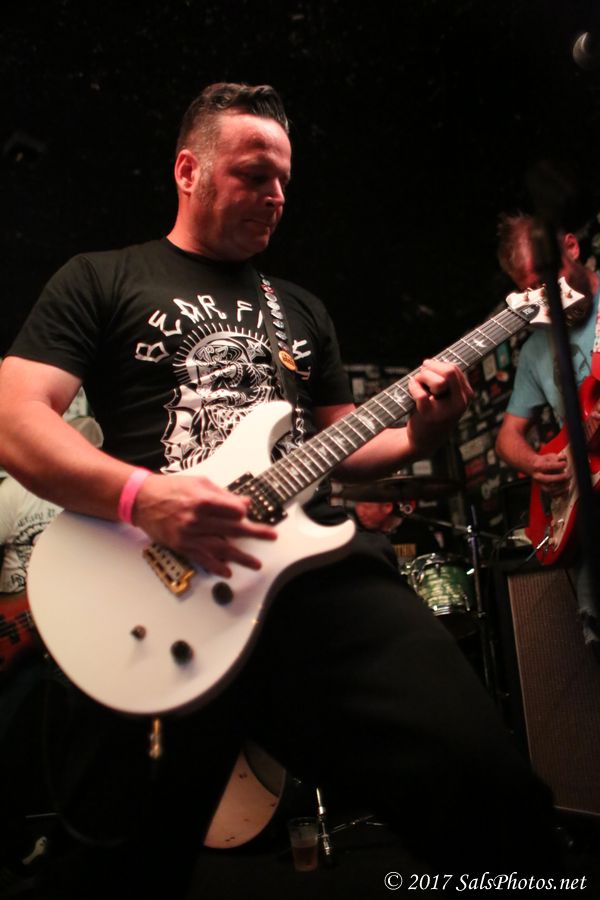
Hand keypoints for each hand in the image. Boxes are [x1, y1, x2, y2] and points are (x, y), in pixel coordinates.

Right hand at [132, 474, 276, 576]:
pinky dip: (216, 566)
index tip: (246, 512)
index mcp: (202, 500)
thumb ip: (223, 495)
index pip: (233, 510)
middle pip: (232, 529)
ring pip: (221, 548)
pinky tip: (227, 572)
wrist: (142, 500)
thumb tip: (244, 503)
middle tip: (271, 536)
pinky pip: (202, 558)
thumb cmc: (170, 488)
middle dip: (255, 533)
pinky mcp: (182, 546)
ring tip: (255, 564)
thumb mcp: (199, 483)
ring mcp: (189, 535)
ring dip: (241, 557)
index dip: (243, 512)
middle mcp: (197, 520)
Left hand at [406, 359, 473, 454]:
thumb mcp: (444, 395)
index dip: (437, 365)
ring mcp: (447, 411)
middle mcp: (461, 403)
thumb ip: (443, 379)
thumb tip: (428, 362)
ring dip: (422, 377)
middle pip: (449, 371)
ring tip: (416, 384)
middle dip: (430, 368)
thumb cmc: (431, 412)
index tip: (426, 370)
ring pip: (438, 381)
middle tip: (420, 376)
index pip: (454, 368)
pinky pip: (420, 393)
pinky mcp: (430, 416)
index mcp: (466, 395)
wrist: (423, 441)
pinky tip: (410, 390)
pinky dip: (412, 387)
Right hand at [532, 452, 570, 496]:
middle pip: (548, 479)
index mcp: (539, 466)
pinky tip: (566, 488)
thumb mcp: (550, 456)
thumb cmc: (544, 462)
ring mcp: (540, 484)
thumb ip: (558, 457)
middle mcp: (538, 476)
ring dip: (561, 486)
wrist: (533, 467)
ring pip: (550, 489)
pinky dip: (560, 493)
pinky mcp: (543, 489)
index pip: (549, 466)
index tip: (565, 464)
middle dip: (561, 478)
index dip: (560, 465)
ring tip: (568, 482)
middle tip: (569, 474)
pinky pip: (551, 495)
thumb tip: (564, 458)